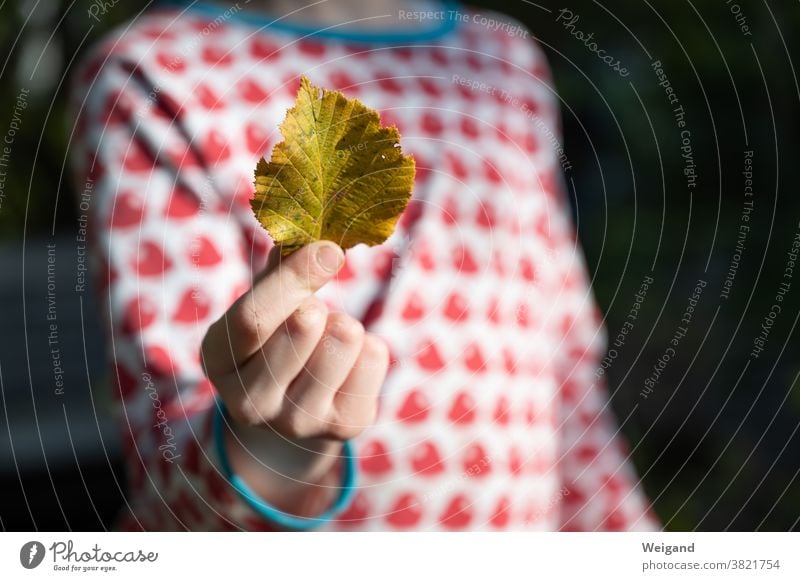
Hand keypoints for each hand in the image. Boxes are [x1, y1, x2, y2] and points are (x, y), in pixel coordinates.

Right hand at [200, 241, 388, 514]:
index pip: (254, 319)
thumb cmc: (273, 342)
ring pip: (345, 338)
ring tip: (330, 337)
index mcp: (219, 359)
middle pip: (304, 327)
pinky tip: (348, 361)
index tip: (328, 249)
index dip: (293, 278)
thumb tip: (306, 226)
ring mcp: (298, 421)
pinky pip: (375, 356)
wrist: (290, 414)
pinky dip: (369, 345)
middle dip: (321, 301)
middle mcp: (251, 401)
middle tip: (316, 309)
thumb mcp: (261, 307)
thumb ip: (276, 271)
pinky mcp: (344, 425)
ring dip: (345, 323)